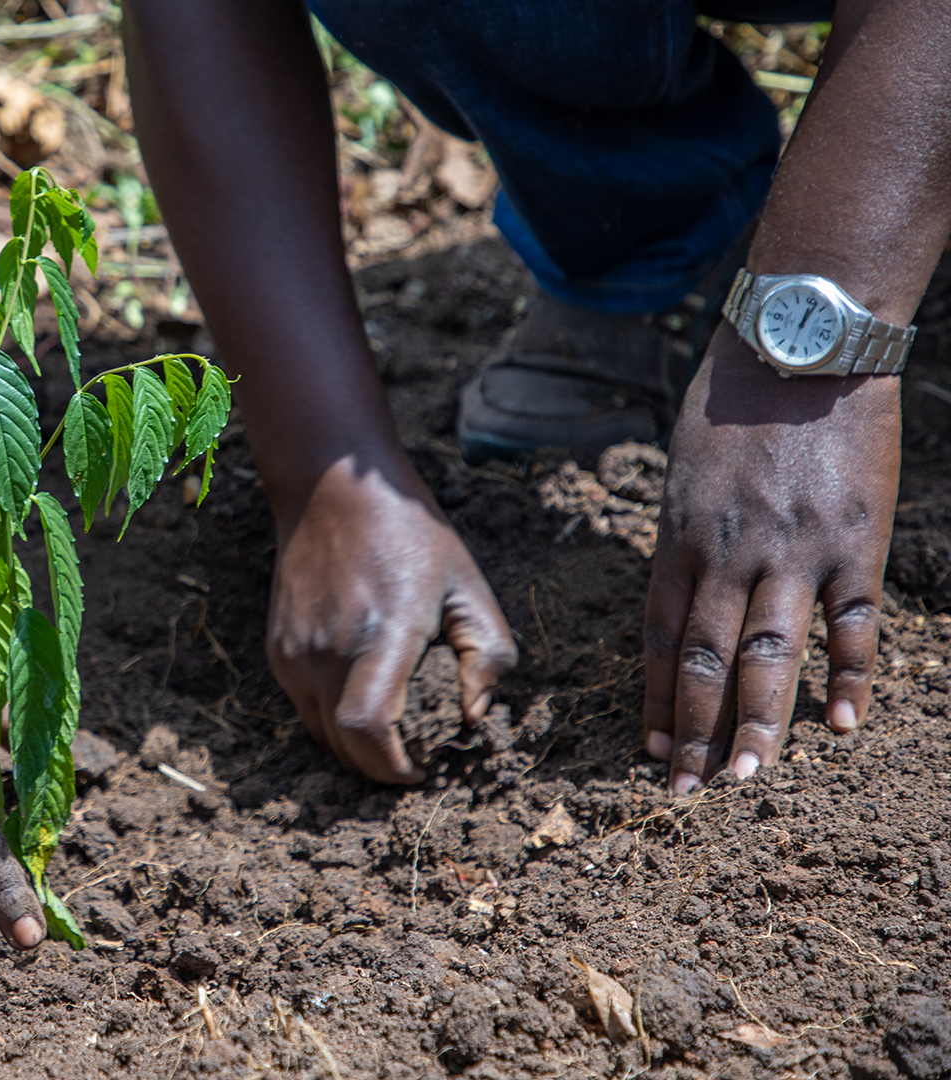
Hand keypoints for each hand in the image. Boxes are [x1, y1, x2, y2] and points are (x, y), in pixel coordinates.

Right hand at [266, 455, 516, 783]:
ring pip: (318, 734)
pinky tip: (362, 695)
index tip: (420, 770)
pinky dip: (331, 720)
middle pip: (341, 747)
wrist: (331, 488)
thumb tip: (474, 716)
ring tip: (391, 730)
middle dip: (379, 767)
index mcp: (380, 633)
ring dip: (354, 747)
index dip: (391, 768)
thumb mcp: (469, 585)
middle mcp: (327, 649)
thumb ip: (489, 654)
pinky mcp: (278, 650)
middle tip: (415, 757)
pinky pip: (304, 708)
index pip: (365, 729)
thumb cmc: (408, 534)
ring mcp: (294, 651)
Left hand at [642, 329, 899, 792]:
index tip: (652, 752)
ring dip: (757, 724)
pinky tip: (841, 726)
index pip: (657, 639)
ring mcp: (794, 551)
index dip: (653, 701)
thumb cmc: (732, 402)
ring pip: (769, 656)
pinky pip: (851, 623)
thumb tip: (682, 597)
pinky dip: (847, 677)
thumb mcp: (683, 472)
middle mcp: (728, 554)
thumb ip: (683, 540)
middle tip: (688, 793)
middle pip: (703, 661)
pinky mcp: (854, 542)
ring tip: (747, 780)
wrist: (802, 344)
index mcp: (678, 540)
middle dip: (694, 733)